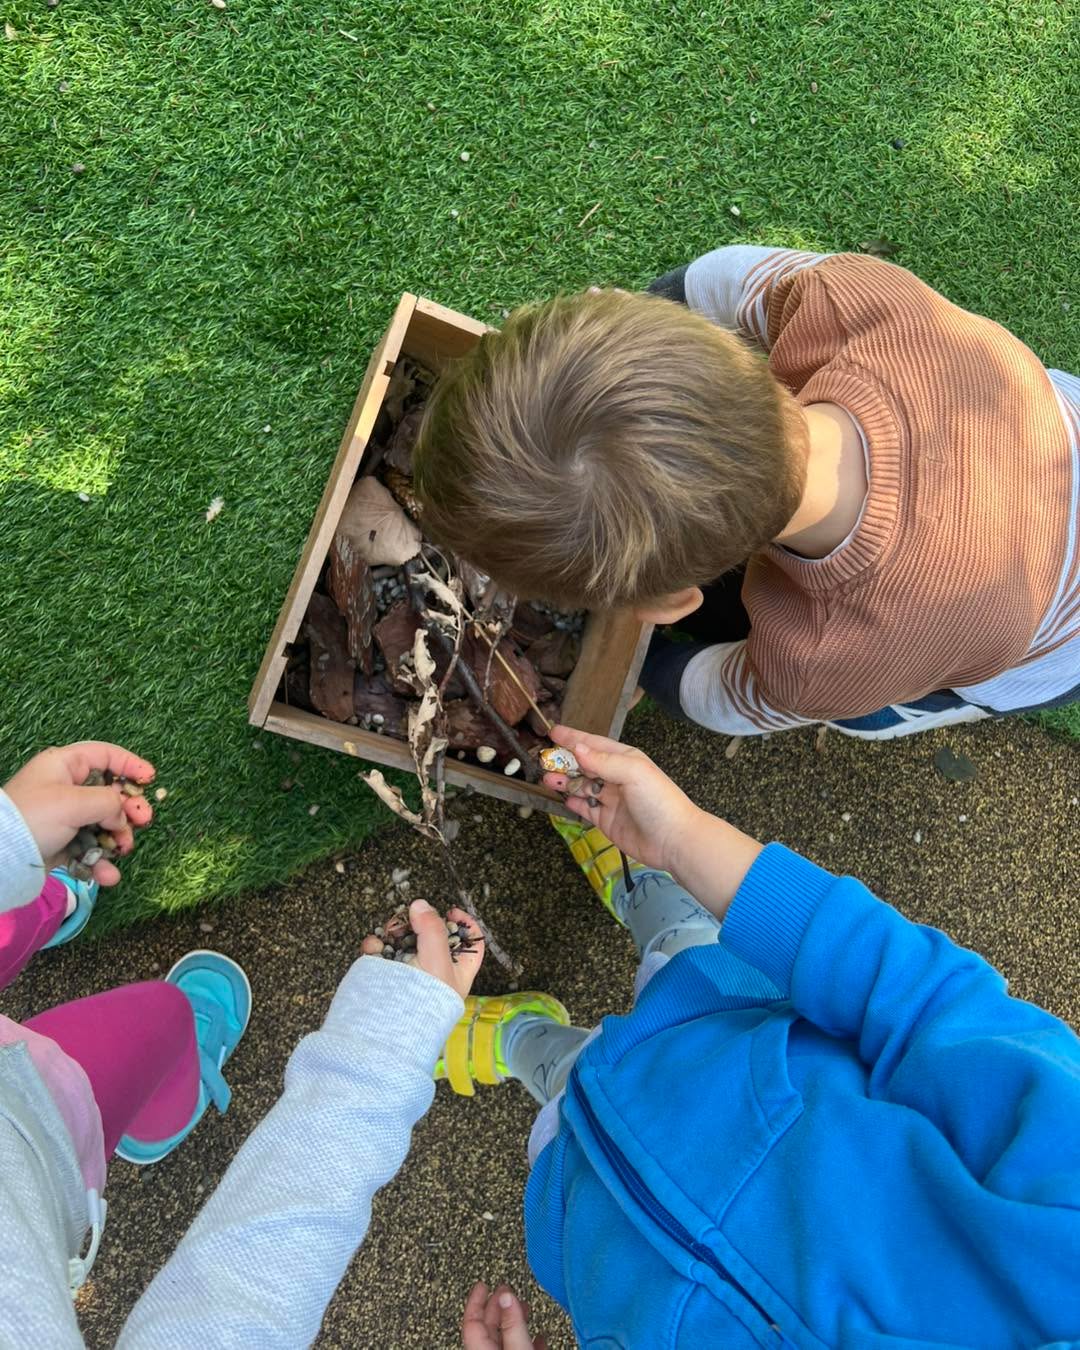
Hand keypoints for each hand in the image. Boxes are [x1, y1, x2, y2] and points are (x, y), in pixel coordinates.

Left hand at [3, 742, 154, 886]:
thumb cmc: (34, 817)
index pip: (105, 755)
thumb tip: (121, 817)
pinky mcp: (61, 845)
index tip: (151, 780)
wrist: (0, 858)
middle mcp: (66, 789)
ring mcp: (64, 818)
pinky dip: (101, 862)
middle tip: (144, 821)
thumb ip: (108, 803)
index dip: (130, 765)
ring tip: (124, 850)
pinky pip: (90, 849)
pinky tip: (109, 875)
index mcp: (65, 766)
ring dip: (119, 838)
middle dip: (129, 809)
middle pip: (110, 793)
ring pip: (104, 824)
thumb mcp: (73, 803)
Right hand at [361, 900, 484, 997]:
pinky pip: (384, 952)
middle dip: (417, 923)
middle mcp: (437, 970)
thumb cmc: (425, 1002)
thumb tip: (421, 905)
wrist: (392, 1030)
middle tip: (408, 918)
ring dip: (394, 932)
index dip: (464, 924)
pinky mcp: (389, 975)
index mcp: (458, 970)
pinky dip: (377, 946)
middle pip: (432, 935)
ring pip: (405, 940)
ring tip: (388, 932)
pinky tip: (373, 947)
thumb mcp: (436, 961)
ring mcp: (411, 972)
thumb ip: (431, 930)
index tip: (450, 911)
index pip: (471, 944)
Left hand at [462, 1282, 545, 1349]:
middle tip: (505, 1288)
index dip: (476, 1299)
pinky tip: (537, 1336)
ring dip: (514, 1319)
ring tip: (523, 1306)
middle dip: (497, 1304)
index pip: (472, 1321)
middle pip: (488, 1327)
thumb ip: (512, 1324)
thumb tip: (507, 1296)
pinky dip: (526, 1338)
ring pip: (504, 1336)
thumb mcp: (518, 1348)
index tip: (482, 1284)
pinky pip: (519, 1347)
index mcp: (482, 1349)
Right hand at [543, 726, 763, 920]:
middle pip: (584, 765)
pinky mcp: (606, 821)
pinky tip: (562, 799)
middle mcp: (616, 777)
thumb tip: (576, 748)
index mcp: (625, 760)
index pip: (594, 744)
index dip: (573, 738)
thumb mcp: (633, 772)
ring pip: (581, 787)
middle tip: (543, 760)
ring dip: (564, 782)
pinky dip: (573, 803)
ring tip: (547, 778)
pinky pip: (585, 808)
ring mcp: (611, 800)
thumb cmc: (658, 800)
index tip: (553, 732)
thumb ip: (603, 760)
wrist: (674, 840)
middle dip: (564, 761)